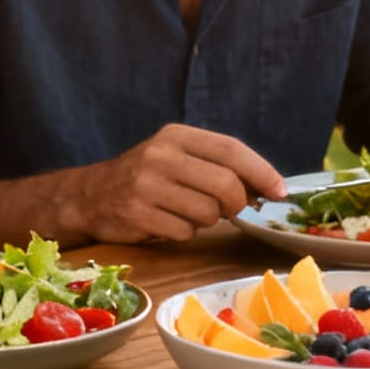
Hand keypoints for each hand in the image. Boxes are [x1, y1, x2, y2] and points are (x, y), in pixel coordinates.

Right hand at [68, 124, 286, 243]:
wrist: (89, 196)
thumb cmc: (145, 177)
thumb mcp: (176, 156)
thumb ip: (218, 165)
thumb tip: (267, 188)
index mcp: (176, 135)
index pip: (231, 150)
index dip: (262, 171)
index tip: (280, 190)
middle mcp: (161, 156)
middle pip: (226, 185)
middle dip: (236, 203)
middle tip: (226, 209)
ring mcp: (147, 185)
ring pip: (208, 213)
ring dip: (207, 220)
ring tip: (185, 212)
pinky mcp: (138, 214)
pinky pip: (184, 232)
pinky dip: (183, 233)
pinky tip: (166, 223)